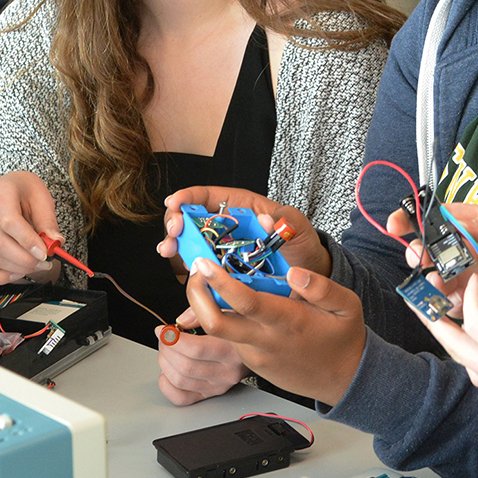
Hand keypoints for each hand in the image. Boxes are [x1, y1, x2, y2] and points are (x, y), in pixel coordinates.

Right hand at [0, 172, 65, 284]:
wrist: (11, 188)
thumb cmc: (26, 191)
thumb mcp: (42, 198)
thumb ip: (48, 221)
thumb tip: (55, 242)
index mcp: (0, 192)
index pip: (9, 222)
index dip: (27, 241)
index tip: (44, 253)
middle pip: (0, 243)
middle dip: (25, 260)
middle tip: (45, 263)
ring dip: (18, 268)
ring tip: (37, 266)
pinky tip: (16, 274)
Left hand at [156, 310, 249, 404]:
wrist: (258, 347)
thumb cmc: (240, 327)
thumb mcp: (228, 310)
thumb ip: (203, 312)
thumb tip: (181, 322)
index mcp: (233, 350)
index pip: (196, 349)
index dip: (172, 338)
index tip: (164, 329)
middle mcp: (228, 372)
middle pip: (185, 366)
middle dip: (166, 348)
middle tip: (164, 337)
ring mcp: (219, 386)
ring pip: (180, 381)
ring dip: (165, 363)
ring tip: (166, 350)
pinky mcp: (210, 394)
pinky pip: (181, 398)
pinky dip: (167, 385)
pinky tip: (169, 371)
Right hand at [158, 186, 328, 276]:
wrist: (307, 279)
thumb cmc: (300, 245)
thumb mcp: (298, 228)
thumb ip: (288, 221)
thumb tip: (270, 220)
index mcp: (239, 208)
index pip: (207, 196)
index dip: (187, 196)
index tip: (174, 203)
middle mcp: (225, 228)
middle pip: (190, 220)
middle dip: (175, 224)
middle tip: (172, 236)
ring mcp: (221, 251)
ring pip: (190, 246)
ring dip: (177, 248)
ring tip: (171, 253)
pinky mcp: (221, 274)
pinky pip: (201, 274)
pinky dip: (191, 280)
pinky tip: (186, 282)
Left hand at [184, 259, 365, 404]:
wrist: (344, 379)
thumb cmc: (344, 339)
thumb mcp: (347, 306)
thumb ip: (322, 287)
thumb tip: (295, 272)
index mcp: (289, 321)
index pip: (245, 302)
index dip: (220, 282)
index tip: (205, 264)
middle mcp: (266, 340)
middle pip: (215, 323)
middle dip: (196, 296)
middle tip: (195, 273)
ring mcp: (255, 354)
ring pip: (217, 332)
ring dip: (204, 307)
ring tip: (207, 282)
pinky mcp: (252, 363)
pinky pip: (228, 339)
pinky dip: (219, 319)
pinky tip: (225, 303)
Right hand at [394, 201, 477, 321]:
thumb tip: (456, 220)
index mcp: (473, 222)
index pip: (434, 217)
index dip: (411, 218)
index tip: (398, 224)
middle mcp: (466, 250)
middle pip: (428, 251)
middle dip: (418, 254)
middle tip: (421, 257)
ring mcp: (470, 277)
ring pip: (436, 281)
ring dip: (429, 282)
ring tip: (436, 283)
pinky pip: (454, 307)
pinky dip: (447, 307)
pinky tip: (453, 304)